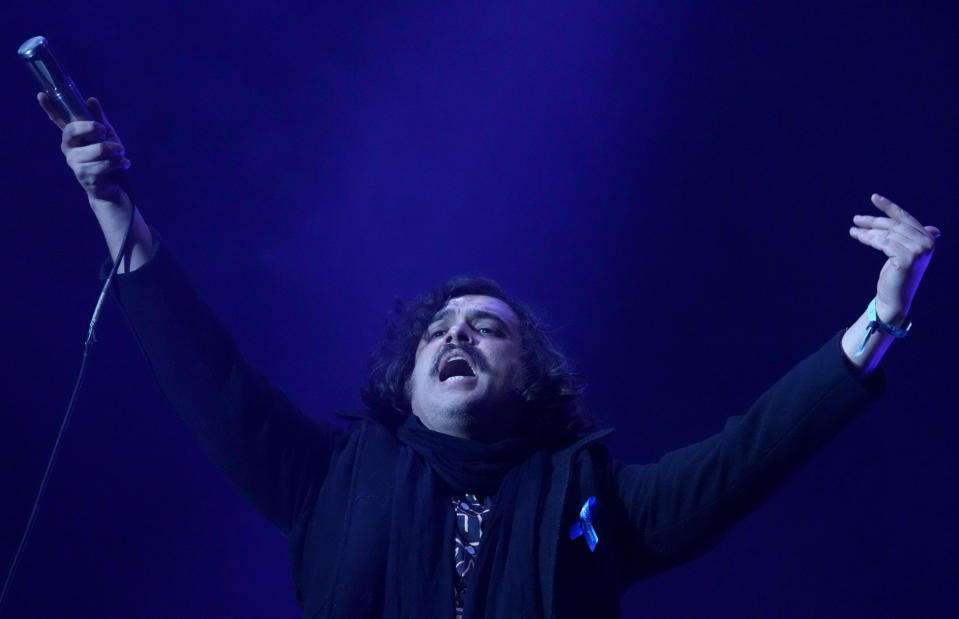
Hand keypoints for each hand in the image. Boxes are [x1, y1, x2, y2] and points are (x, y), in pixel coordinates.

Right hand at [38, 93, 130, 204]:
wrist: (115, 187)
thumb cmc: (109, 158)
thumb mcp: (107, 136)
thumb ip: (99, 119)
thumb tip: (91, 100)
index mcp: (73, 136)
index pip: (58, 120)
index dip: (49, 108)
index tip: (42, 95)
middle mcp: (68, 148)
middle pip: (73, 130)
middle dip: (94, 128)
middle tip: (105, 134)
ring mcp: (74, 162)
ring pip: (98, 149)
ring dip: (116, 151)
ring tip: (121, 155)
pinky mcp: (83, 175)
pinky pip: (104, 164)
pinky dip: (119, 162)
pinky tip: (123, 164)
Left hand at [849, 194, 939, 323]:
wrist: (895, 299)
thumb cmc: (899, 276)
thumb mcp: (908, 253)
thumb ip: (917, 239)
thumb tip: (935, 229)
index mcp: (929, 239)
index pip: (906, 219)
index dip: (889, 207)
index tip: (874, 197)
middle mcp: (928, 243)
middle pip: (895, 225)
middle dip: (874, 220)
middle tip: (856, 219)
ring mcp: (918, 250)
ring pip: (887, 234)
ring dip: (867, 231)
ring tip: (853, 230)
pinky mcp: (907, 258)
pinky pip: (883, 242)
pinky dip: (869, 238)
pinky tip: (858, 236)